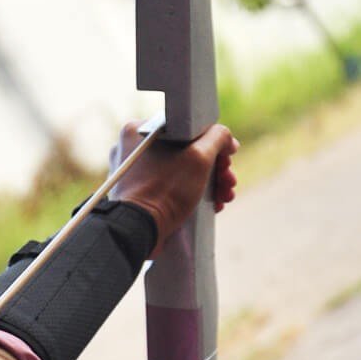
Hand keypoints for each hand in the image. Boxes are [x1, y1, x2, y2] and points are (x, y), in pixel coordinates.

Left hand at [111, 121, 238, 255]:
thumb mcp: (199, 157)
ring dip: (208, 182)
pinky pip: (169, 188)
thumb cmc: (164, 191)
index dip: (213, 142)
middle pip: (185, 151)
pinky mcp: (138, 195)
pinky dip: (191, 194)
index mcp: (139, 130)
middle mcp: (132, 149)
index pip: (186, 128)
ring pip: (180, 171)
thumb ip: (217, 137)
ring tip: (225, 197)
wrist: (138, 231)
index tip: (228, 158)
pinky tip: (213, 205)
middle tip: (229, 181)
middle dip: (214, 168)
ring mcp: (133, 173)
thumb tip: (225, 136)